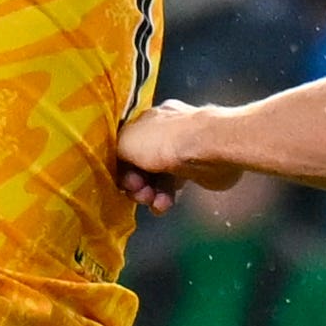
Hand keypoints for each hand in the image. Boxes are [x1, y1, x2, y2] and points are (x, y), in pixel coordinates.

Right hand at [112, 102, 229, 207]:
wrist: (209, 147)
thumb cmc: (164, 142)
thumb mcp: (125, 142)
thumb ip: (115, 152)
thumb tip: (120, 164)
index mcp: (145, 120)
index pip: (125, 146)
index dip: (120, 167)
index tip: (124, 181)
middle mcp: (163, 133)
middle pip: (139, 165)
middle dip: (136, 184)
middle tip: (139, 193)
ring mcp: (181, 152)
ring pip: (156, 178)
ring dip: (150, 194)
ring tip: (155, 202)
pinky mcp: (196, 170)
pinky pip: (174, 187)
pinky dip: (166, 198)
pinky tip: (165, 205)